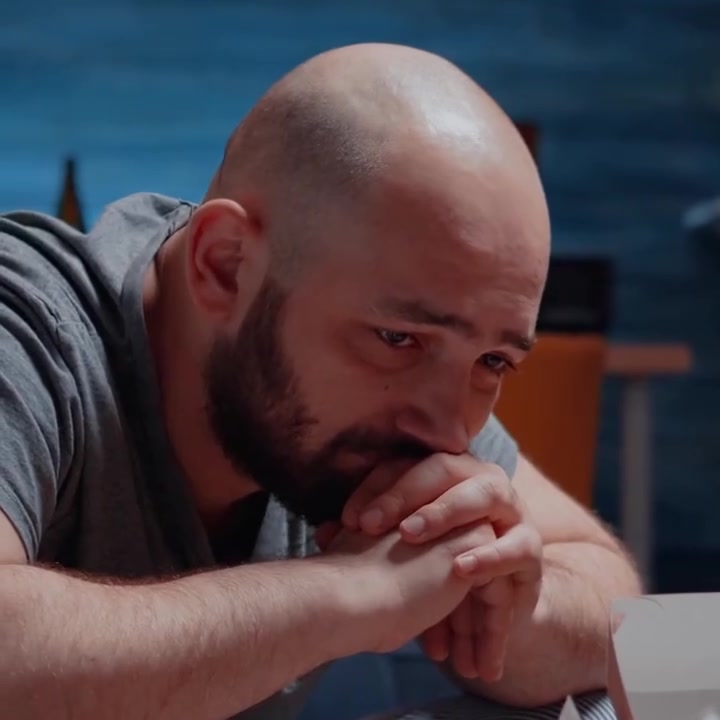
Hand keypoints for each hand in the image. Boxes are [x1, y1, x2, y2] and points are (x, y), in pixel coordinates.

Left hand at [338, 453, 542, 679]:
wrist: (491, 604)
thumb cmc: (440, 566)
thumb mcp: (405, 552)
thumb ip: (371, 539)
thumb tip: (324, 533)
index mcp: (445, 475)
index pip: (405, 465)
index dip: (375, 488)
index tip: (347, 519)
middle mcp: (479, 480)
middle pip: (441, 468)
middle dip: (403, 493)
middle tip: (370, 524)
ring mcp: (511, 510)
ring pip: (482, 493)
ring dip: (444, 512)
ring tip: (409, 535)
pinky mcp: (531, 546)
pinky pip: (515, 545)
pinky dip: (489, 557)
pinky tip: (461, 570)